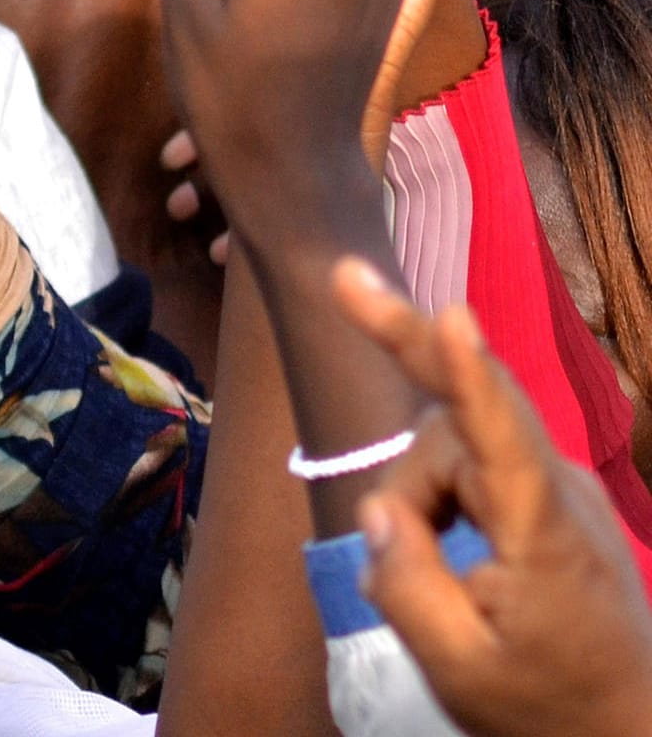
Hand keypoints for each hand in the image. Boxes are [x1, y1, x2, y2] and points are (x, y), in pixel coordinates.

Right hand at [331, 260, 651, 736]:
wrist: (624, 726)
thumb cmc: (542, 706)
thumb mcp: (461, 670)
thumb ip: (407, 587)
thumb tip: (375, 510)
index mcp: (542, 536)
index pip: (502, 438)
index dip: (468, 374)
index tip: (449, 315)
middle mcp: (555, 492)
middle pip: (458, 414)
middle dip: (403, 352)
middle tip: (343, 277)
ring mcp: (554, 488)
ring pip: (450, 446)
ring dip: (414, 494)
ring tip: (427, 581)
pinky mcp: (545, 496)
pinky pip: (469, 466)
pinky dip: (433, 498)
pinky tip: (438, 553)